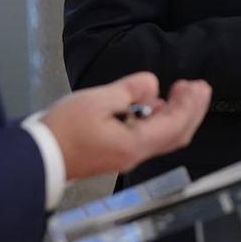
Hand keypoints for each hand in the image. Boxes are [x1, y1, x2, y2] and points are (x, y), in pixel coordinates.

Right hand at [40, 72, 211, 180]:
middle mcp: (135, 154)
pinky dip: (161, 121)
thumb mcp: (97, 100)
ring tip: (181, 93)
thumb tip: (151, 85)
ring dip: (178, 115)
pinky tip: (155, 106)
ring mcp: (126, 156)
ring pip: (164, 138)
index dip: (189, 105)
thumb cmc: (63, 130)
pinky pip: (149, 138)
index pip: (174, 125)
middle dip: (192, 111)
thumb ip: (129, 90)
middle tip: (199, 88)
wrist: (41, 156)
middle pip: (176, 136)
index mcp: (133, 143)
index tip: (196, 86)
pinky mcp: (117, 153)